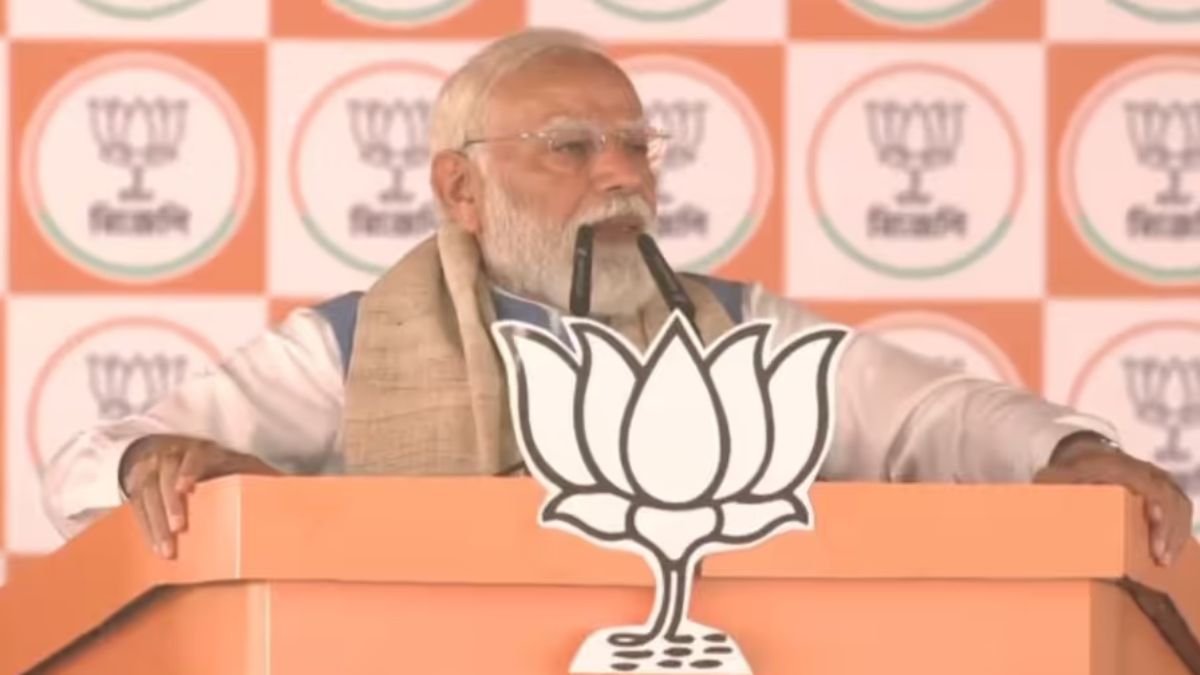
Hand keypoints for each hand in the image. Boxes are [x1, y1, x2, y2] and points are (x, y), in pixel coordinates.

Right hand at [119, 434, 280, 558]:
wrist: (184, 454)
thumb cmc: (223, 466)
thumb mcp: (242, 464)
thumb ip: (261, 474)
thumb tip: (288, 486)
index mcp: (202, 449)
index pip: (193, 455)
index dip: (188, 469)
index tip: (186, 488)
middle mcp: (173, 454)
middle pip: (165, 475)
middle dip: (169, 503)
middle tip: (178, 528)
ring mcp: (153, 468)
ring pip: (147, 492)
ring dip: (155, 522)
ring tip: (165, 549)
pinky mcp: (139, 485)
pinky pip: (137, 506)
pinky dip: (145, 527)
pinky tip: (154, 546)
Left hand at [1034, 434, 1192, 565]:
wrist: (1086, 456)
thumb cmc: (1069, 473)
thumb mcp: (1054, 477)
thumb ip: (1049, 488)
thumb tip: (1035, 509)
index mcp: (1117, 465)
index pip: (1144, 481)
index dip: (1153, 499)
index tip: (1153, 518)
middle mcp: (1144, 470)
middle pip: (1167, 496)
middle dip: (1167, 526)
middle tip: (1160, 556)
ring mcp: (1158, 481)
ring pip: (1179, 505)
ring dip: (1176, 533)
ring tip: (1164, 561)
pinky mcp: (1166, 493)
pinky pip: (1181, 511)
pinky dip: (1178, 532)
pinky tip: (1170, 554)